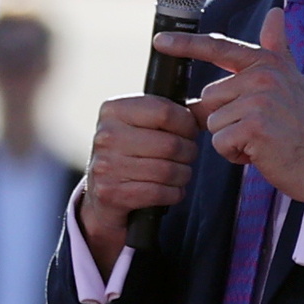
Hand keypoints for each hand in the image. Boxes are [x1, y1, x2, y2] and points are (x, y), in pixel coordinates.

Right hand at [77, 93, 200, 272]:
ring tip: (180, 173)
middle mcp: (106, 136)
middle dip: (189, 152)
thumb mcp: (137, 125)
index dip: (187, 124)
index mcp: (113, 111)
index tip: (190, 132)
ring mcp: (106, 165)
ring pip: (168, 171)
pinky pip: (160, 193)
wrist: (98, 195)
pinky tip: (171, 190)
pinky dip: (174, 193)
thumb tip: (204, 108)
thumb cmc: (127, 154)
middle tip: (187, 155)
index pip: (164, 111)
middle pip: (170, 144)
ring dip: (183, 175)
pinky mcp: (112, 193)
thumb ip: (166, 114)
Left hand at [155, 7, 303, 202]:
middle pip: (208, 97)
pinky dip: (234, 154)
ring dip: (229, 138)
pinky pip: (219, 141)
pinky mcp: (254, 126)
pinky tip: (259, 153)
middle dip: (225, 119)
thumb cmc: (302, 125)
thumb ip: (278, 48)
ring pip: (212, 121)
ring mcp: (259, 100)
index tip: (159, 40)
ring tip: (260, 140)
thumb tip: (275, 12)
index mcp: (267, 63)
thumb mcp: (292, 80)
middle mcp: (263, 76)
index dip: (186, 44)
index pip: (219, 48)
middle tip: (257, 128)